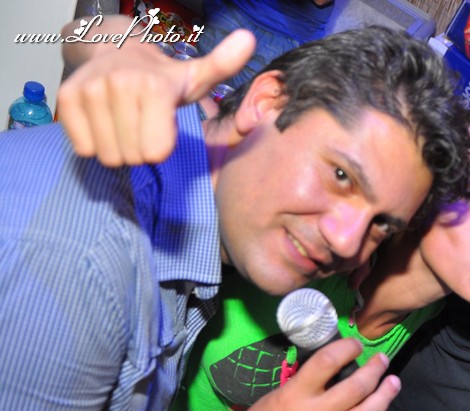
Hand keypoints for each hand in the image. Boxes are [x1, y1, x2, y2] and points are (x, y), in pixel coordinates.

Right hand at [58, 20, 253, 166]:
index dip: (160, 147)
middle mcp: (120, 84)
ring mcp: (89, 90)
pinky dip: (93, 143)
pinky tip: (104, 122)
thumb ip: (223, 65)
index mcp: (155, 87)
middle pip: (132, 157)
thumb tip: (248, 39)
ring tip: (124, 123)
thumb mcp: (197, 76)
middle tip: (141, 125)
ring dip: (117, 148)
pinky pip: (83, 147)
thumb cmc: (164, 77)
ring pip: (107, 155)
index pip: (155, 153)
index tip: (161, 126)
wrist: (117, 52)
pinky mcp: (66, 98)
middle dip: (139, 149)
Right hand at [217, 339, 408, 410]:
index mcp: (295, 395)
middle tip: (382, 360)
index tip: (355, 344)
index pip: (327, 362)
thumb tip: (336, 368)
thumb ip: (307, 383)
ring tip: (393, 381)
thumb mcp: (279, 394)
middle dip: (375, 369)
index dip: (346, 347)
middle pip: (356, 387)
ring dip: (386, 393)